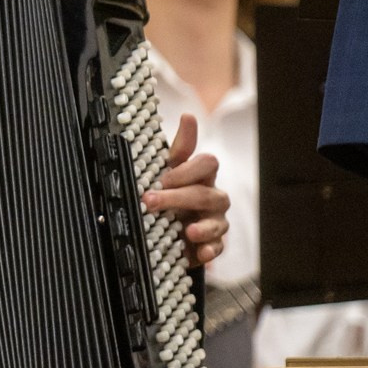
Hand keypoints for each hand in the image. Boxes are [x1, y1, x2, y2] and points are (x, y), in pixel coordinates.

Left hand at [146, 115, 230, 268]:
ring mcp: (216, 221)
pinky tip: (199, 252)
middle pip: (204, 194)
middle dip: (176, 197)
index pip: (207, 163)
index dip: (187, 170)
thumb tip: (189, 116)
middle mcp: (212, 197)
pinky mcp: (214, 244)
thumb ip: (180, 148)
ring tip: (187, 230)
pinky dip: (209, 250)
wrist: (177, 230)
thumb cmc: (174, 194)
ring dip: (201, 226)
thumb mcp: (171, 171)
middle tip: (150, 201)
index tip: (163, 177)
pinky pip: (217, 247)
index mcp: (201, 177)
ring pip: (216, 221)